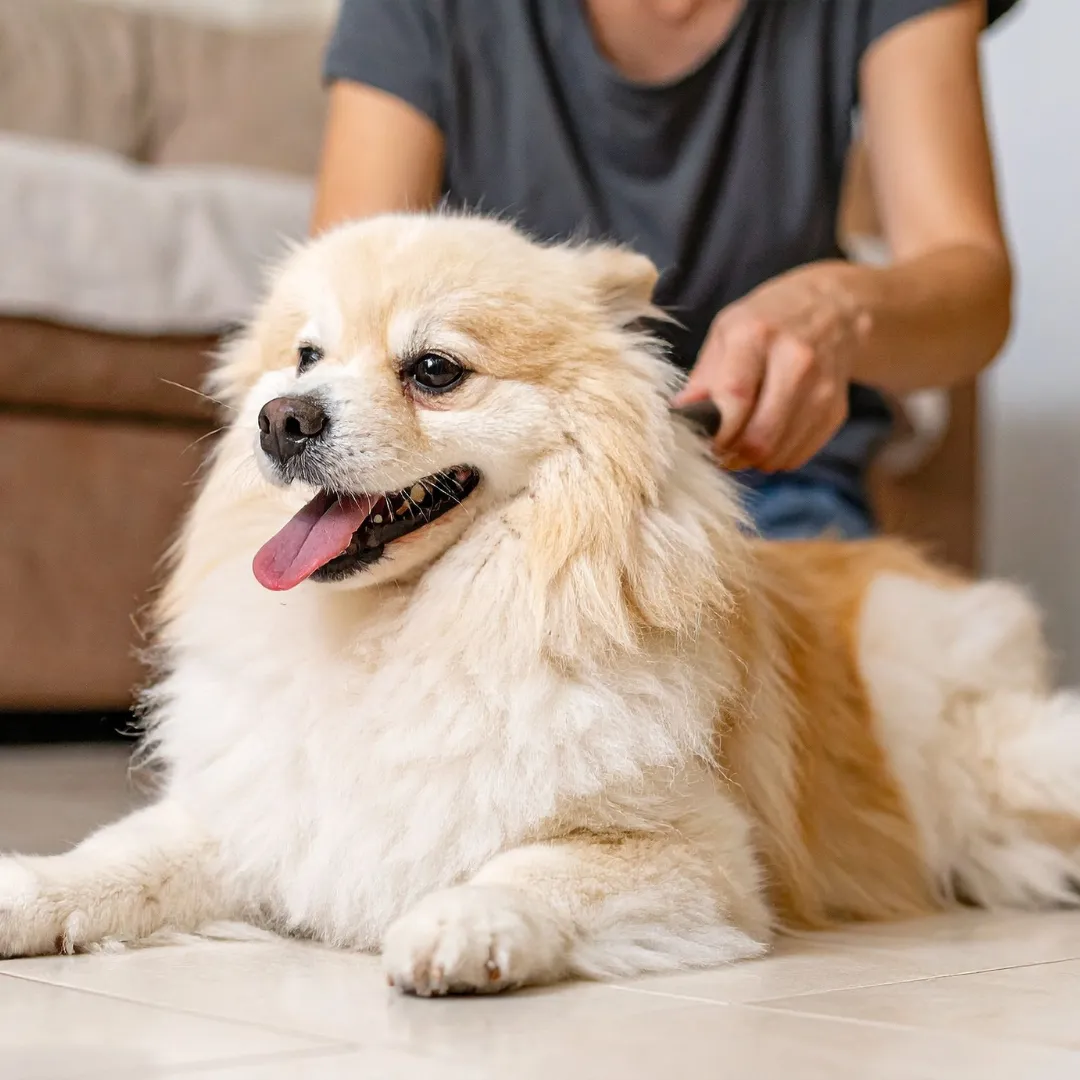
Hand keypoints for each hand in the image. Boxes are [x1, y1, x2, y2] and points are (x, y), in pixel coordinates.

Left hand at [672, 262, 870, 471]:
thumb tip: (678, 419)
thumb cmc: (766, 321)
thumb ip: (703, 378)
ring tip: (741, 444)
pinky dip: (777, 457)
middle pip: (760, 436)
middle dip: (733, 456)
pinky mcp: (836, 409)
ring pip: (779, 454)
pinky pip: (799, 455)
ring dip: (753, 461)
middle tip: (720, 452)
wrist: (834, 308)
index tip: (703, 443)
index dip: (715, 434)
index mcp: (757, 334)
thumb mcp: (726, 332)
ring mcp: (822, 386)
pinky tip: (768, 436)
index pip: (734, 400)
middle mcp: (796, 359)